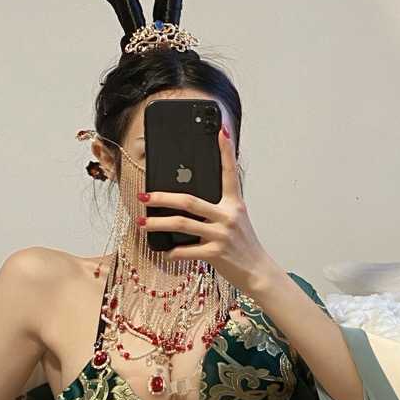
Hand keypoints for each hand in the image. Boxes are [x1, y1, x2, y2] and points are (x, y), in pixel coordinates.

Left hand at [135, 126, 275, 292]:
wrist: (257, 271)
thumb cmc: (243, 245)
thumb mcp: (236, 220)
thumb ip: (217, 208)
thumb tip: (188, 202)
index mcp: (234, 204)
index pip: (229, 171)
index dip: (225, 149)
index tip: (220, 128)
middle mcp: (228, 216)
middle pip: (189, 200)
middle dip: (162, 197)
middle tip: (144, 196)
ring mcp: (222, 234)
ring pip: (182, 224)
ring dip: (157, 224)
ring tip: (142, 223)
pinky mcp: (216, 253)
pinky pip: (187, 250)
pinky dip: (172, 252)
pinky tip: (164, 251)